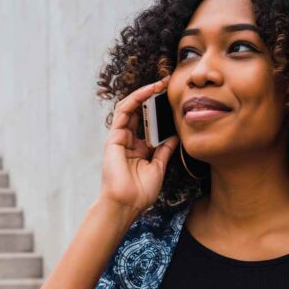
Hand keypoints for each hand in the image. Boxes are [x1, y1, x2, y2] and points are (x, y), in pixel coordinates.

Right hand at [99, 74, 179, 217]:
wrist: (126, 204)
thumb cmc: (140, 192)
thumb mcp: (158, 168)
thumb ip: (164, 151)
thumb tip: (174, 137)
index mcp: (138, 149)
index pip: (148, 123)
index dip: (159, 110)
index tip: (173, 100)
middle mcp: (128, 141)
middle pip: (140, 112)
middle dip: (152, 97)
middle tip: (167, 84)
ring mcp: (120, 138)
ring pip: (130, 108)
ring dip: (144, 94)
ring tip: (159, 84)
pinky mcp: (114, 137)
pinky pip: (123, 112)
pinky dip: (135, 99)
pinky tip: (148, 92)